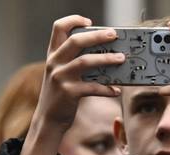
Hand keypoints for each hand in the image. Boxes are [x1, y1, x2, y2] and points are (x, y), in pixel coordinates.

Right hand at [19, 16, 124, 154]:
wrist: (48, 120)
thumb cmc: (60, 95)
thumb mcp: (61, 74)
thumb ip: (74, 61)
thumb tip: (103, 53)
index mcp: (53, 55)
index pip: (59, 28)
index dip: (73, 20)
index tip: (89, 21)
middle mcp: (55, 63)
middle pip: (76, 40)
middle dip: (97, 36)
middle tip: (114, 35)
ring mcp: (60, 77)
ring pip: (86, 61)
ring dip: (106, 59)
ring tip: (121, 59)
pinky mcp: (69, 93)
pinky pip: (92, 87)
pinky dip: (106, 88)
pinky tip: (116, 90)